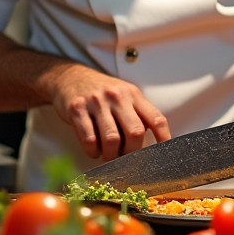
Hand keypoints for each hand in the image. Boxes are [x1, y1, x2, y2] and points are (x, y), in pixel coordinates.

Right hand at [45, 64, 170, 160]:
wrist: (69, 77)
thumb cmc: (101, 92)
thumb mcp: (123, 95)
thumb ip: (137, 114)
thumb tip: (150, 143)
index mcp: (132, 94)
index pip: (155, 118)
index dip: (164, 138)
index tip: (163, 153)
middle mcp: (116, 96)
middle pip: (135, 132)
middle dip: (132, 152)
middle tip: (125, 157)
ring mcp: (96, 102)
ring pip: (112, 140)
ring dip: (111, 155)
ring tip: (109, 155)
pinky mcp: (77, 110)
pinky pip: (89, 140)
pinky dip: (93, 152)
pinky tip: (94, 150)